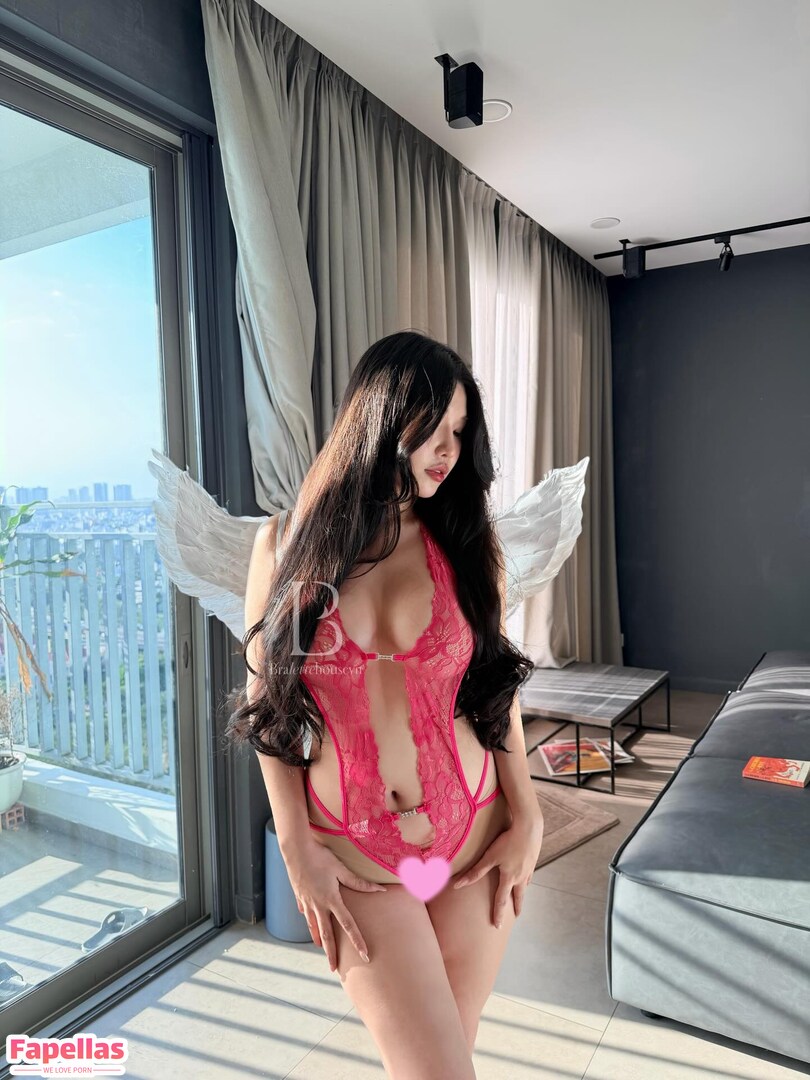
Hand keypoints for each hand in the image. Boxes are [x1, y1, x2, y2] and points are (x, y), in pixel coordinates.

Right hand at [284, 838, 387, 969]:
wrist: (295, 850)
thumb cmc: (320, 857)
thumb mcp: (341, 869)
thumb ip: (359, 882)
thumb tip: (380, 889)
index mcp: (331, 900)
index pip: (348, 925)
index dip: (357, 941)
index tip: (365, 955)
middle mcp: (318, 906)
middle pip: (327, 934)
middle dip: (331, 953)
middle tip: (334, 969)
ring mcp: (307, 902)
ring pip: (313, 926)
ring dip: (318, 939)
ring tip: (321, 949)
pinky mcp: (299, 896)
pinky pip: (305, 912)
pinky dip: (308, 919)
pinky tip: (308, 920)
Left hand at [452, 814, 543, 926]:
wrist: (529, 827)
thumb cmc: (508, 841)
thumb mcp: (490, 856)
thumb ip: (476, 871)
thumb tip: (458, 884)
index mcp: (509, 878)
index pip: (501, 900)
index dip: (498, 914)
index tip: (497, 926)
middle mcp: (521, 876)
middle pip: (519, 896)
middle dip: (517, 906)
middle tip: (516, 916)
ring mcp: (529, 868)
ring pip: (525, 885)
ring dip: (523, 893)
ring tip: (521, 896)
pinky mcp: (534, 859)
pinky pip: (529, 873)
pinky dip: (527, 879)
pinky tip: (526, 875)